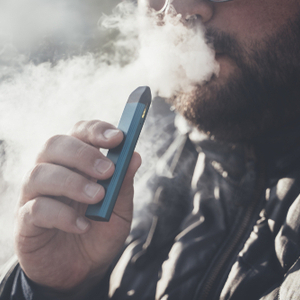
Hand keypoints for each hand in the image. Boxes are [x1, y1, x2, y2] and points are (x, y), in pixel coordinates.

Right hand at [14, 120, 140, 290]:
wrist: (82, 269)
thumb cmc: (101, 232)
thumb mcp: (119, 209)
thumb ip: (124, 184)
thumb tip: (134, 156)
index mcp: (76, 164)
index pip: (79, 133)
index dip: (96, 130)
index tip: (118, 137)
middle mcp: (52, 172)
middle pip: (54, 145)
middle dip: (83, 154)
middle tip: (108, 171)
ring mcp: (35, 195)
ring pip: (40, 173)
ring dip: (73, 182)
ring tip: (98, 198)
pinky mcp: (25, 221)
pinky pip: (36, 208)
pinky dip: (62, 215)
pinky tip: (83, 226)